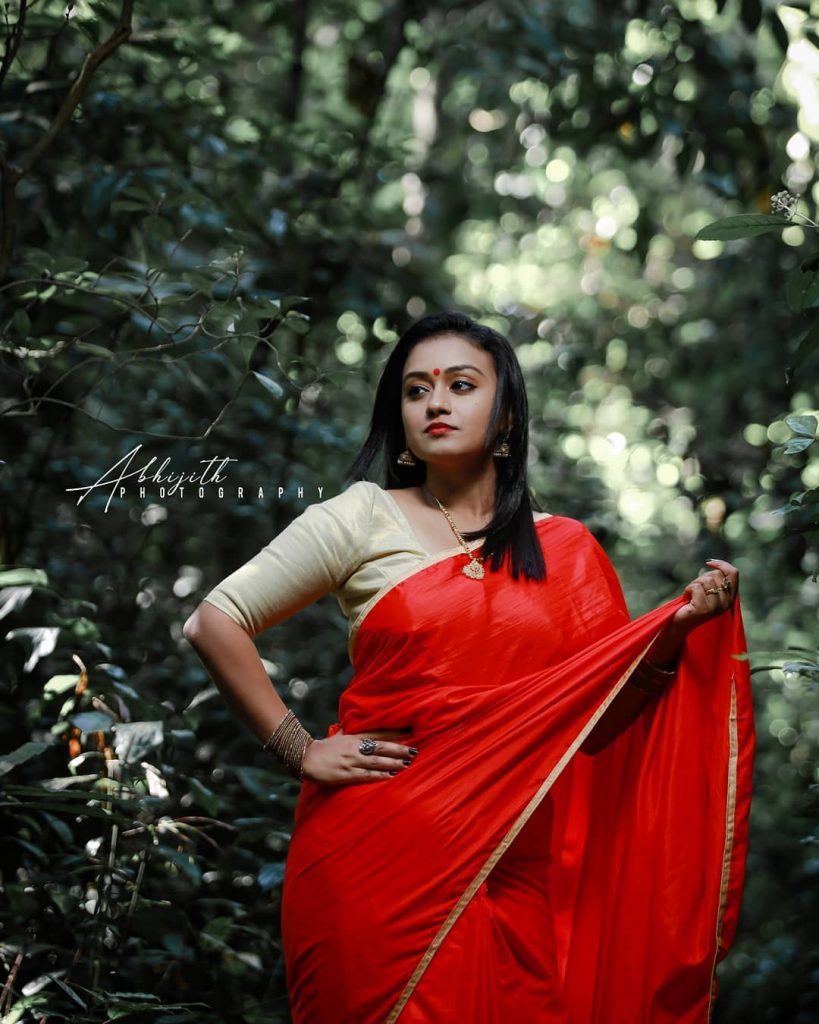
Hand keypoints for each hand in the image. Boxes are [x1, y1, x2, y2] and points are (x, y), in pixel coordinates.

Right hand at [301, 728, 417, 785]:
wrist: (306, 758)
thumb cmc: (324, 747)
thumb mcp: (340, 734)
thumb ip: (352, 730)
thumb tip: (360, 721)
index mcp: (354, 736)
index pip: (378, 732)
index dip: (395, 732)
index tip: (410, 732)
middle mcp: (355, 747)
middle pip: (381, 747)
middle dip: (398, 749)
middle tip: (414, 750)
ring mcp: (351, 761)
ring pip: (376, 761)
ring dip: (393, 762)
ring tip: (407, 764)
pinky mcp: (347, 774)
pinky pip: (366, 775)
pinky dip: (380, 776)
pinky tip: (391, 776)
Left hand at [646, 559, 738, 667]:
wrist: (679, 625)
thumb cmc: (691, 605)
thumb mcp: (707, 592)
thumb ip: (714, 581)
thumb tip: (713, 563)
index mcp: (730, 598)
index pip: (733, 573)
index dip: (722, 564)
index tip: (709, 562)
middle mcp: (727, 603)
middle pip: (716, 575)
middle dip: (701, 577)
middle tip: (695, 589)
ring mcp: (716, 607)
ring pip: (706, 580)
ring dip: (693, 584)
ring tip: (690, 595)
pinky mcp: (704, 609)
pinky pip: (696, 587)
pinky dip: (687, 590)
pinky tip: (686, 599)